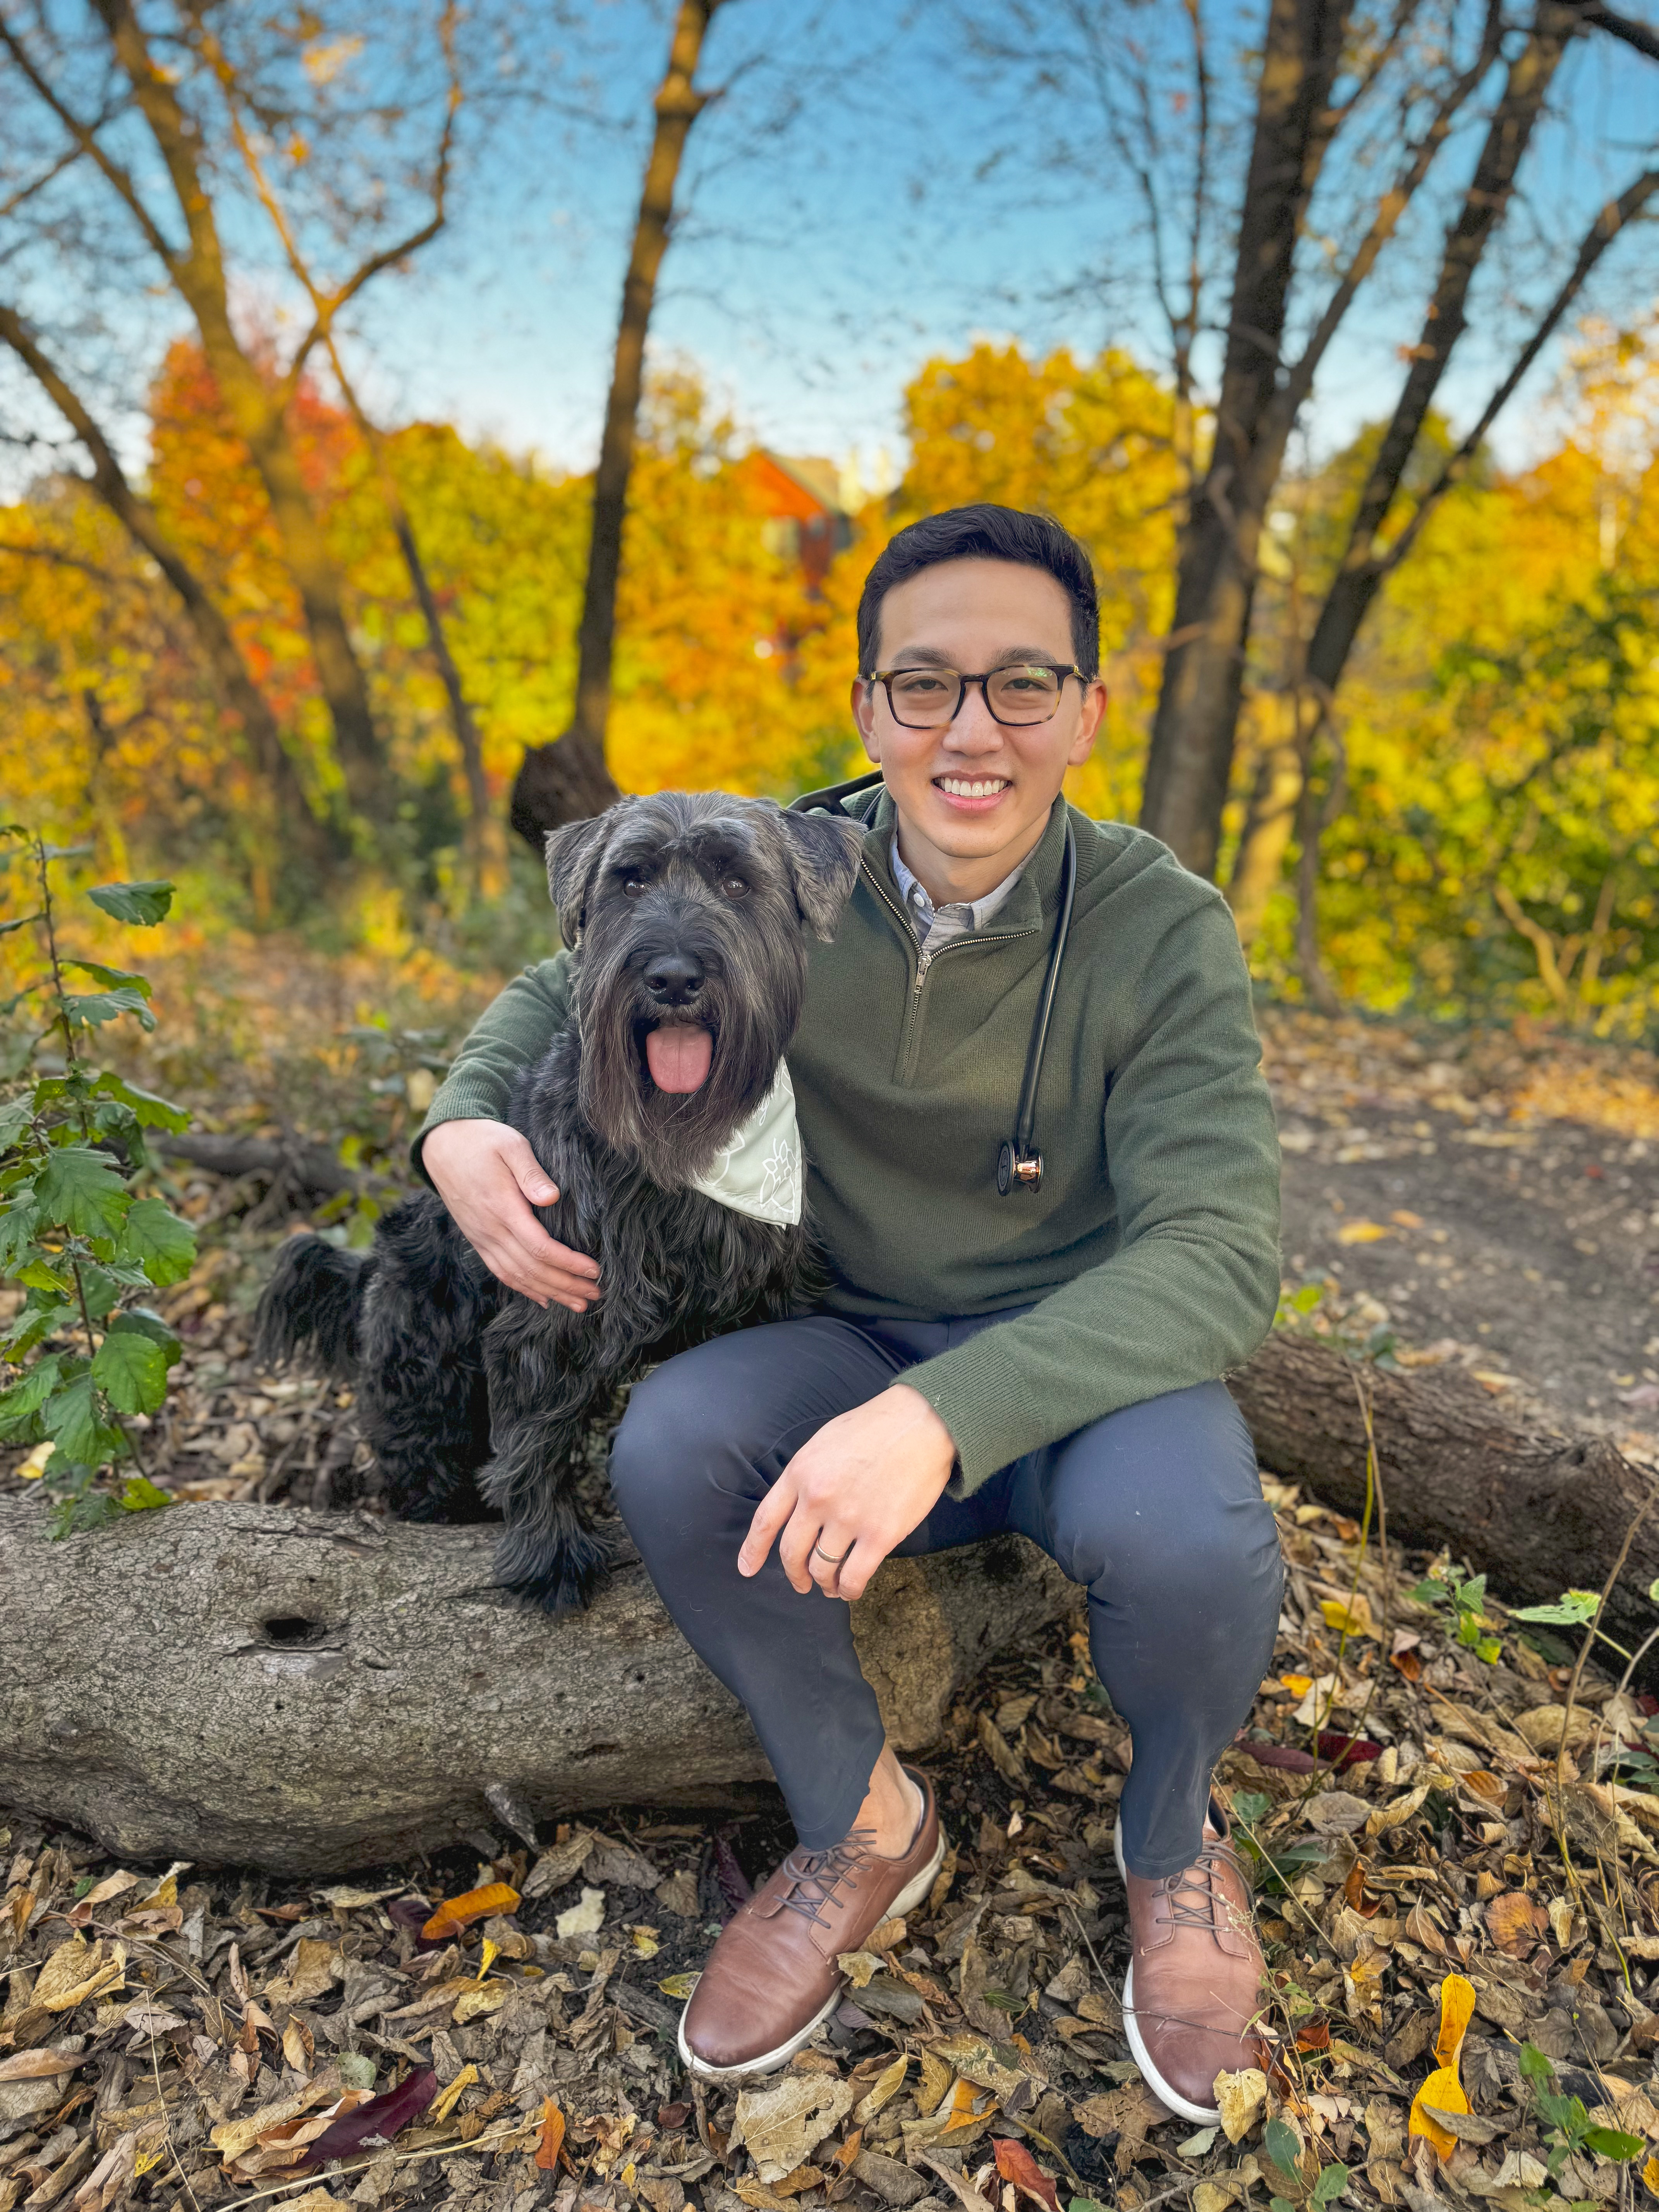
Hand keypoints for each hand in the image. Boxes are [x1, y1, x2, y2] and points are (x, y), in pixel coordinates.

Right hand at [421, 1119, 599, 1311]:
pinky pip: (501, 1271)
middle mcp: (490, 1229)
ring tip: (578, 1304)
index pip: (539, 1246)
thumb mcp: (511, 1145)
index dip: (568, 1263)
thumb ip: (531, 1171)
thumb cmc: (483, 1140)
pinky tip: (544, 1298)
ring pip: (517, 1276)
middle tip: (596, 1294)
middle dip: (566, 1285)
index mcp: (502, 1207)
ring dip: (550, 1293)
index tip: (594, 1270)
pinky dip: (524, 1288)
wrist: (443, 1145)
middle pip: (532, 1268)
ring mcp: (482, 1237)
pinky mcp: (478, 1239)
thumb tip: (552, 1197)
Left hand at [739, 1384, 956, 1601]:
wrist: (921, 1423)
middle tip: (801, 1583)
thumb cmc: (875, 1428)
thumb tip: (799, 1507)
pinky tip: (850, 1590)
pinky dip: (849, 1590)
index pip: (766, 1521)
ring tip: (829, 1587)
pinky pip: (854, 1576)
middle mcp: (817, 1498)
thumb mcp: (824, 1442)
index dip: (753, 1550)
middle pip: (791, 1552)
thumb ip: (806, 1475)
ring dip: (824, 1584)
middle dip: (794, 1574)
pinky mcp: (880, 1535)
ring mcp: (848, 1518)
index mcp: (800, 1473)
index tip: (746, 1569)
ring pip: (822, 1569)